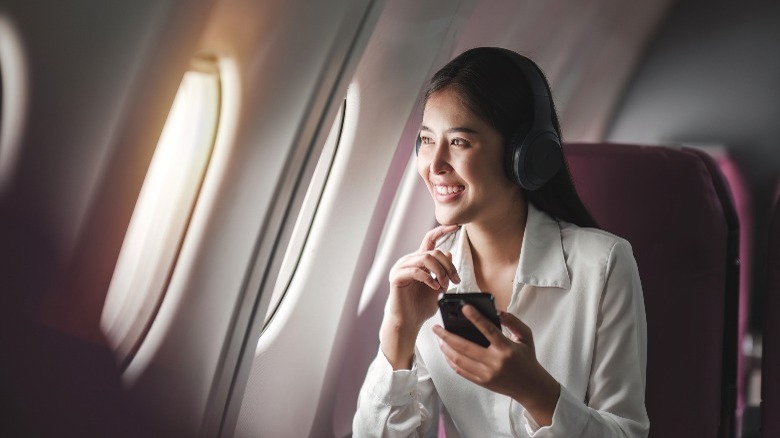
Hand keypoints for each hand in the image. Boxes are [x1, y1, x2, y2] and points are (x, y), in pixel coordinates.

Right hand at [380, 224, 459, 368]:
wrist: (408, 322)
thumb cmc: (421, 306)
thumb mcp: (438, 286)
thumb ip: (443, 270)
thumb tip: (449, 253)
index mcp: (419, 261)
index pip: (430, 240)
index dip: (442, 230)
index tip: (456, 226)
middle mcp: (409, 261)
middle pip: (433, 251)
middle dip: (448, 266)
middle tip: (455, 280)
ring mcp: (401, 268)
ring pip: (425, 258)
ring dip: (440, 271)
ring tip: (444, 285)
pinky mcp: (397, 277)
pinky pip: (416, 271)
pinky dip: (429, 278)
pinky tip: (435, 287)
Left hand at [432, 306, 559, 425]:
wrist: (531, 388)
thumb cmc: (527, 359)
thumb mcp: (526, 337)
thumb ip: (513, 321)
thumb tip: (497, 312)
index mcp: (506, 348)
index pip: (488, 330)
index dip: (475, 318)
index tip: (464, 308)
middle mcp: (495, 362)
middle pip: (465, 347)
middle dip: (447, 336)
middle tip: (436, 327)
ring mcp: (487, 374)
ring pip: (459, 360)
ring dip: (445, 348)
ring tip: (438, 338)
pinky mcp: (482, 382)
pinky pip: (461, 371)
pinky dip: (450, 361)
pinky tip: (446, 352)